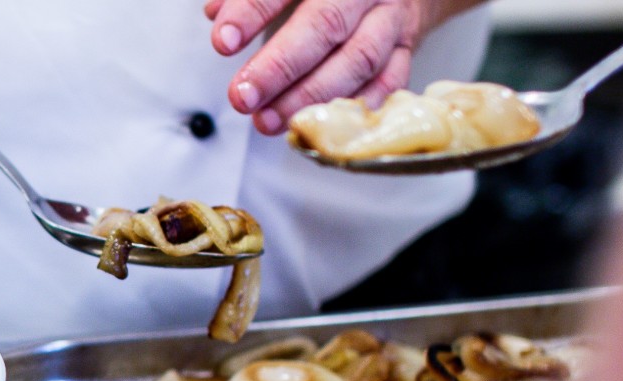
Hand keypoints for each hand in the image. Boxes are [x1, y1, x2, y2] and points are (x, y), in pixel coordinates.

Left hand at [208, 0, 451, 134]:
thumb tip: (216, 14)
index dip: (251, 13)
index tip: (222, 42)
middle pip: (325, 25)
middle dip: (279, 67)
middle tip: (243, 97)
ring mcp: (391, 18)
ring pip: (358, 59)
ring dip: (309, 96)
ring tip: (268, 120)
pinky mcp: (407, 48)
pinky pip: (388, 82)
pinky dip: (352, 108)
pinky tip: (318, 125)